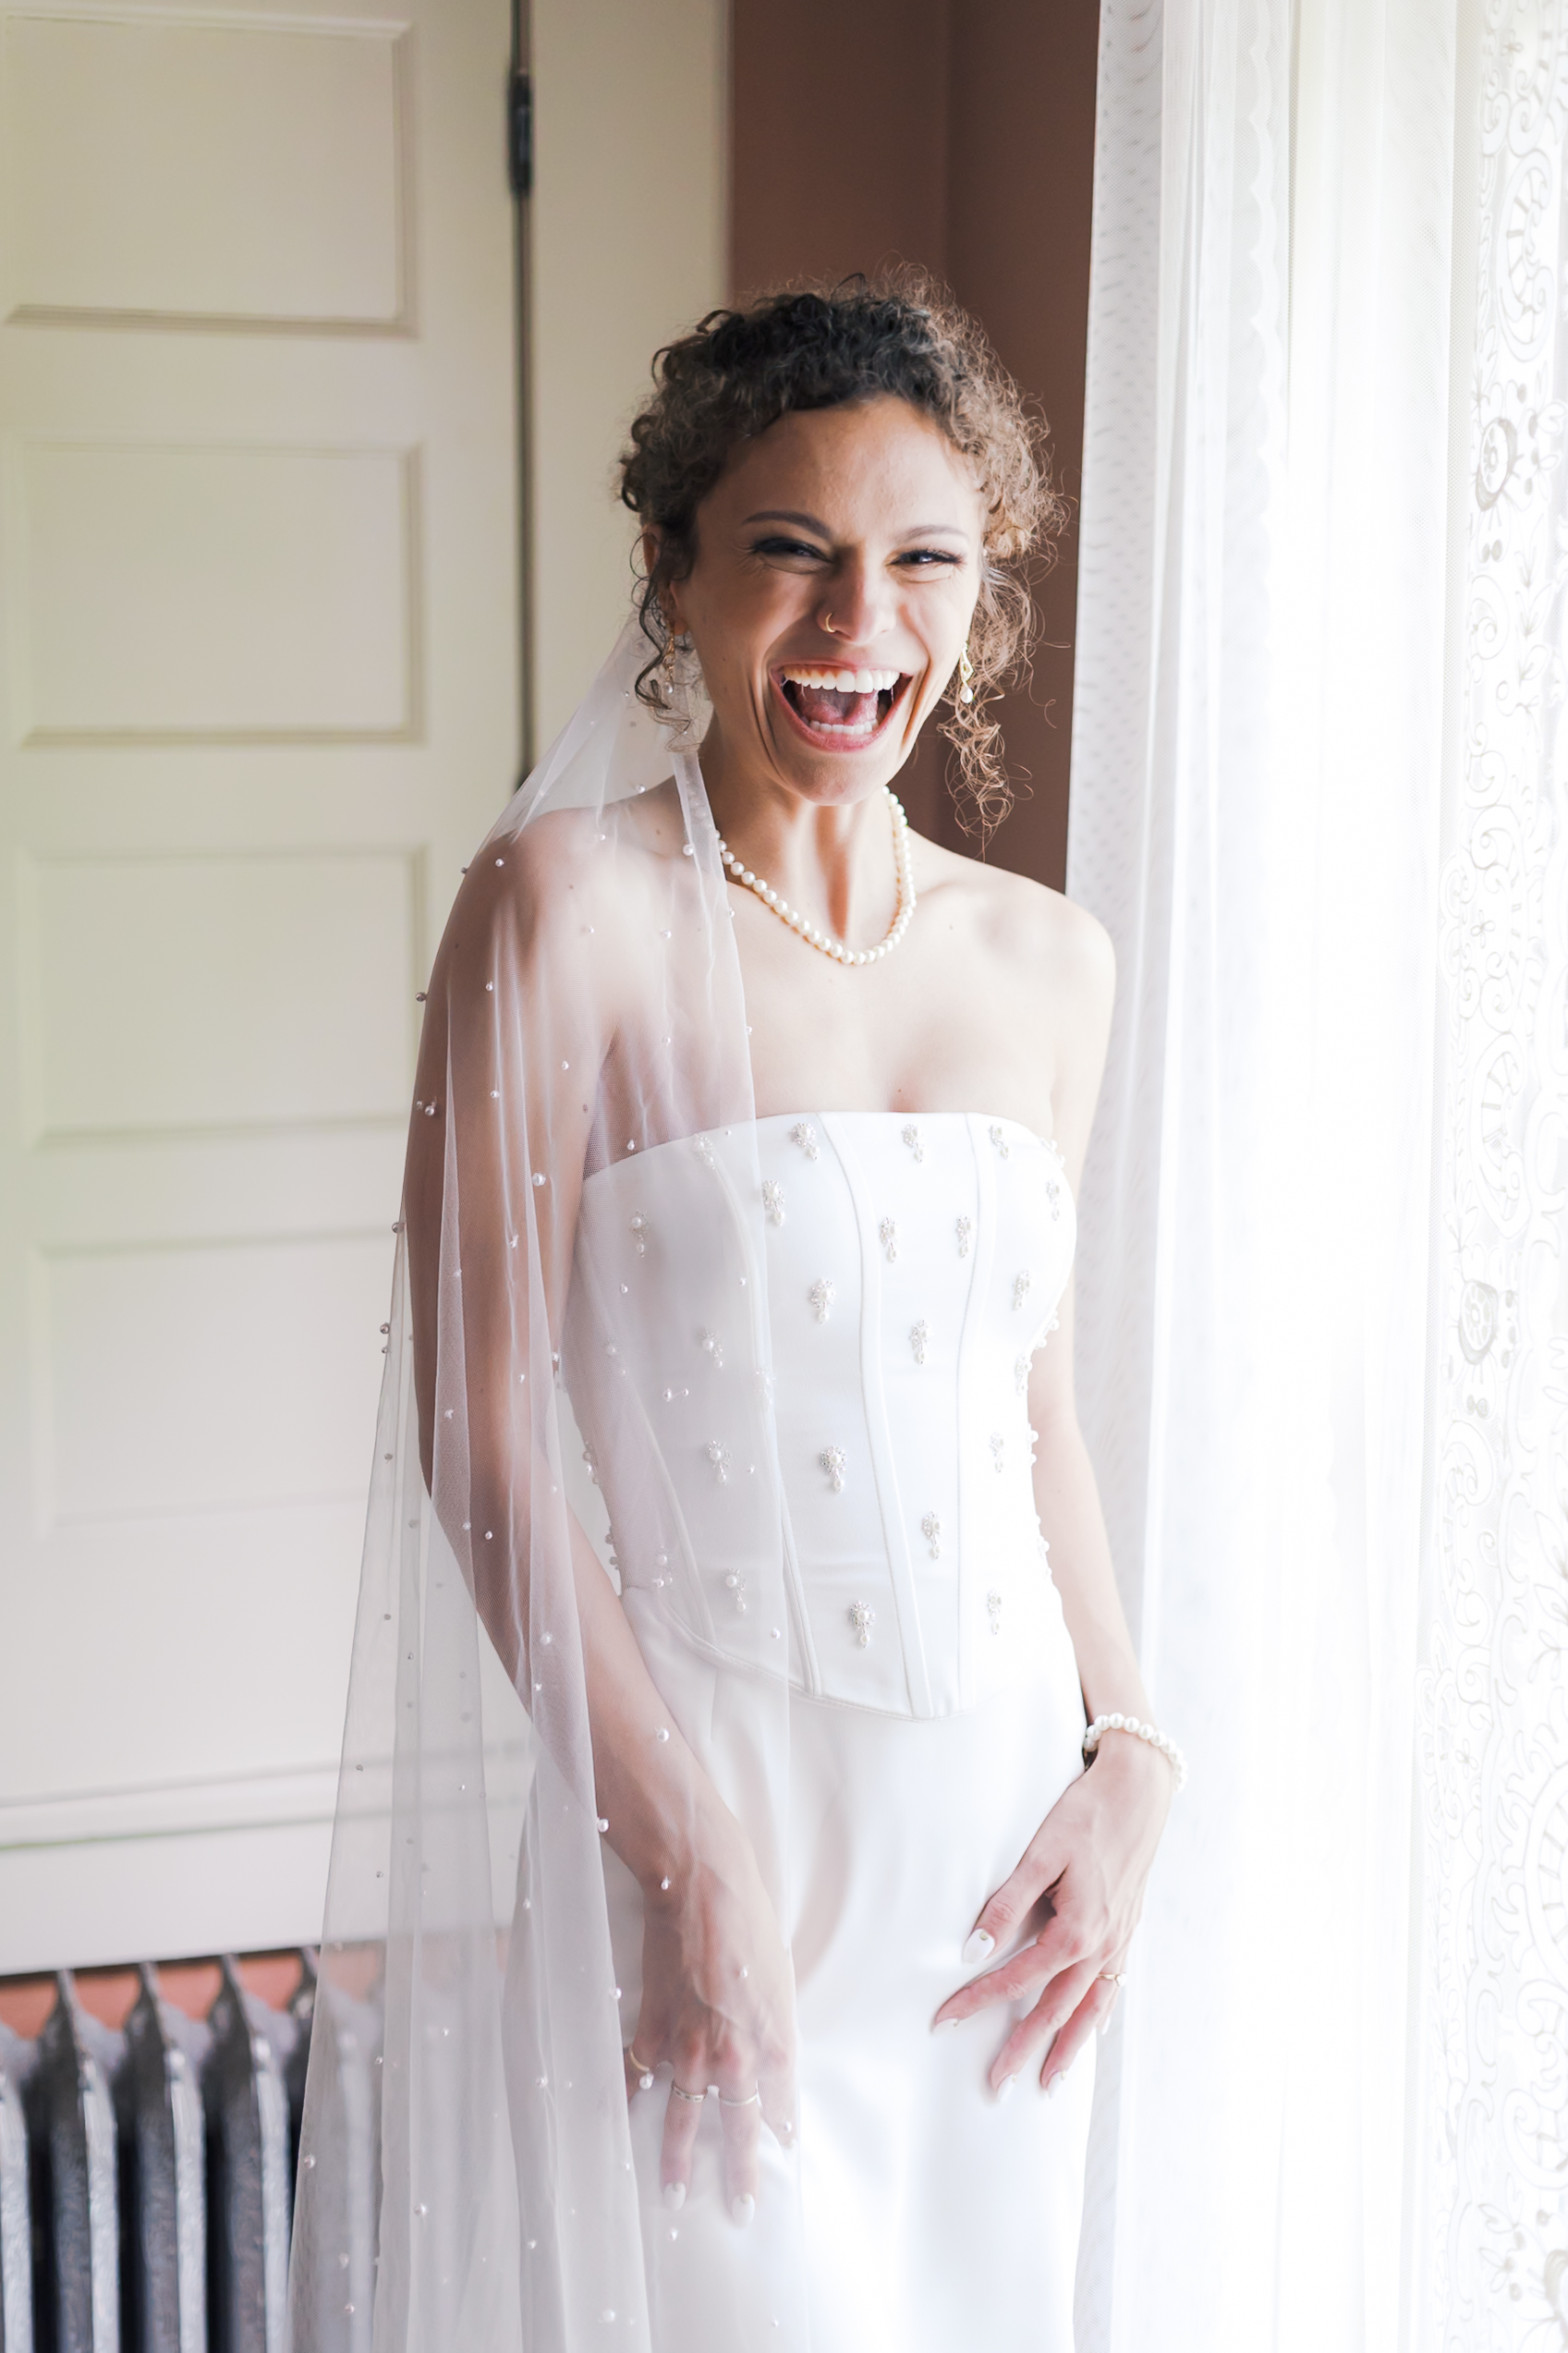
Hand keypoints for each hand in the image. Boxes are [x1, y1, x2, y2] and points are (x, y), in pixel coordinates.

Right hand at [624, 1826, 795, 2224]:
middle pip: (738, 2128)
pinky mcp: (654, 2029)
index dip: (780, 2134)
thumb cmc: (750, 1924)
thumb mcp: (780, 1978)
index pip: (781, 2105)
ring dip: (678, 2159)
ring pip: (685, 2118)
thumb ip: (775, 2025)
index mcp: (774, 2041)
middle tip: (739, 2211)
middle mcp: (735, 2055)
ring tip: (675, 2193)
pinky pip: (640, 2077)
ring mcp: (690, 2047)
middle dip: (739, 2174)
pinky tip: (623, 2124)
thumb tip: (772, 2060)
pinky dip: (631, 2101)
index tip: (781, 2158)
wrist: (702, 1888)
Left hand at [932, 1732, 1171, 2092]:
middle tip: (994, 2086)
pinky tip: (1090, 2032)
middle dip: (1023, 2050)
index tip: (944, 2022)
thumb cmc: (1085, 1815)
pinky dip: (1097, 2018)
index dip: (977, 2002)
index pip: (1016, 1980)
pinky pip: (1112, 1990)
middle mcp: (1102, 1947)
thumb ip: (1006, 1905)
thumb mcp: (1040, 1854)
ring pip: (1089, 2010)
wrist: (1140, 1791)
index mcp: (1077, 1930)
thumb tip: (972, 1951)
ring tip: (1047, 2083)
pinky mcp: (1127, 1932)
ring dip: (1066, 2049)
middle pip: (1055, 2011)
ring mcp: (1119, 1943)